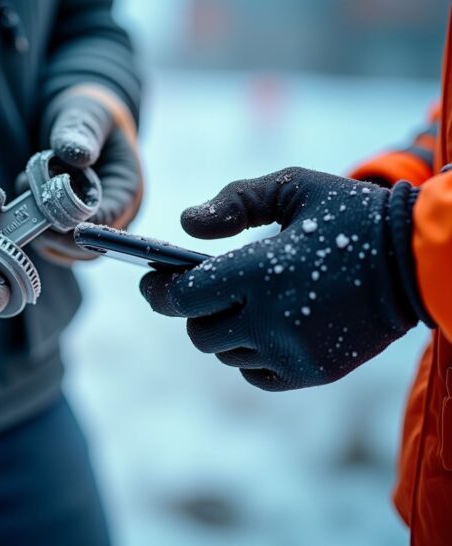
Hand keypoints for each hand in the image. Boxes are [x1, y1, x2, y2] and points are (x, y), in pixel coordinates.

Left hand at [35, 84, 143, 264]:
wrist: (79, 121)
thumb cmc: (90, 116)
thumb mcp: (88, 113)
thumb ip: (83, 130)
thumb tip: (78, 155)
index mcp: (127, 191)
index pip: (109, 223)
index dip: (81, 225)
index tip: (51, 213)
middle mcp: (113, 216)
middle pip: (88, 248)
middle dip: (55, 232)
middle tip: (29, 203)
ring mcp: (90, 225)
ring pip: (67, 251)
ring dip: (40, 230)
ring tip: (26, 188)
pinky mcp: (69, 228)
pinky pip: (52, 244)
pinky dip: (34, 228)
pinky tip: (24, 195)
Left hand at [140, 168, 430, 390]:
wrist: (417, 262)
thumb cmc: (350, 216)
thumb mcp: (294, 188)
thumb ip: (235, 201)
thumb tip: (186, 224)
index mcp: (262, 271)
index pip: (184, 296)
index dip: (159, 290)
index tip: (151, 281)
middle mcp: (272, 319)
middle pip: (199, 331)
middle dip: (195, 310)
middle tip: (209, 289)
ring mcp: (292, 352)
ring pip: (225, 354)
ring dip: (225, 331)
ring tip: (249, 304)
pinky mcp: (312, 372)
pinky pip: (254, 374)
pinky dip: (250, 354)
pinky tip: (269, 328)